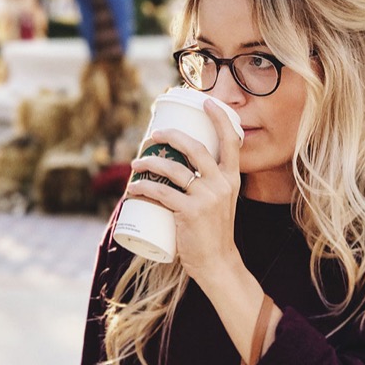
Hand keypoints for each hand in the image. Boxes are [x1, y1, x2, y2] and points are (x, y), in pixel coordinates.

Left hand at [125, 99, 243, 284]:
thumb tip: (178, 167)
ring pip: (173, 169)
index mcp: (233, 179)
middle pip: (195, 148)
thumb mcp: (220, 202)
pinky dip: (143, 188)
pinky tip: (132, 188)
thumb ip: (208, 184)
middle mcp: (222, 184)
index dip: (219, 118)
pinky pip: (160, 193)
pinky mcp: (189, 213)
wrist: (218, 262)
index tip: (206, 102)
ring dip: (150, 162)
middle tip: (154, 134)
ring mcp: (206, 198)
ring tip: (136, 163)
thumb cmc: (214, 232)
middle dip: (171, 135)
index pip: (231, 141)